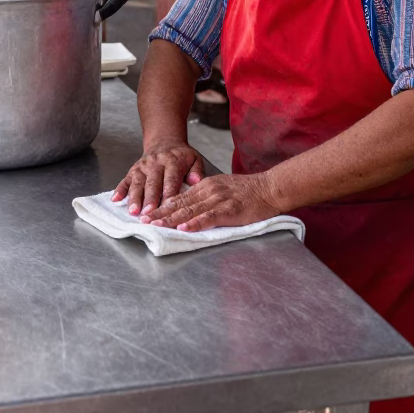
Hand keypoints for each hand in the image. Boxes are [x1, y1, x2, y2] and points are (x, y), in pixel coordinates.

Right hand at [112, 142, 204, 216]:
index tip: (167, 206)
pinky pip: (125, 180)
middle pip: (152, 183)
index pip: (170, 179)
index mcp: (172, 161)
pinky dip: (120, 190)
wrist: (164, 141)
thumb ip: (197, 171)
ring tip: (133, 211)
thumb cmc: (181, 156)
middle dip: (150, 199)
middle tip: (148, 213)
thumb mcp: (194, 159)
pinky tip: (115, 200)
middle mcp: (155, 163)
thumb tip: (196, 181)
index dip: (168, 193)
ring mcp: (142, 167)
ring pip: (137, 183)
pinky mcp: (133, 170)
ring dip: (135, 198)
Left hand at [141, 173, 280, 231]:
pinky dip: (194, 223)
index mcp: (206, 185)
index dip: (162, 206)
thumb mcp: (222, 187)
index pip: (179, 197)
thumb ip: (205, 195)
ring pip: (190, 210)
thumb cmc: (248, 191)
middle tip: (144, 221)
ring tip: (156, 225)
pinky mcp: (229, 210)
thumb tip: (188, 206)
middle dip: (160, 213)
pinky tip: (183, 228)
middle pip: (180, 204)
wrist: (270, 188)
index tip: (148, 213)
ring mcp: (218, 200)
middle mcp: (209, 190)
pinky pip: (208, 218)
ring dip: (171, 219)